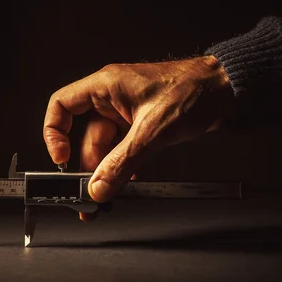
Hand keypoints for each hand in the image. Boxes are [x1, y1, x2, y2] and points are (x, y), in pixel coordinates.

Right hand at [43, 55, 233, 219]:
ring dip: (107, 170)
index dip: (55, 133)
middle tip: (88, 192)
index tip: (61, 159)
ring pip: (106, 146)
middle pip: (85, 135)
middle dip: (86, 165)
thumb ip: (122, 162)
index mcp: (106, 86)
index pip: (62, 105)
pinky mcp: (142, 124)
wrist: (227, 90)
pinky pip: (124, 148)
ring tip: (106, 195)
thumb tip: (99, 185)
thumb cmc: (192, 90)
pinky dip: (124, 166)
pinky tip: (127, 182)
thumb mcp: (152, 131)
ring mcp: (128, 112)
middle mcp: (112, 98)